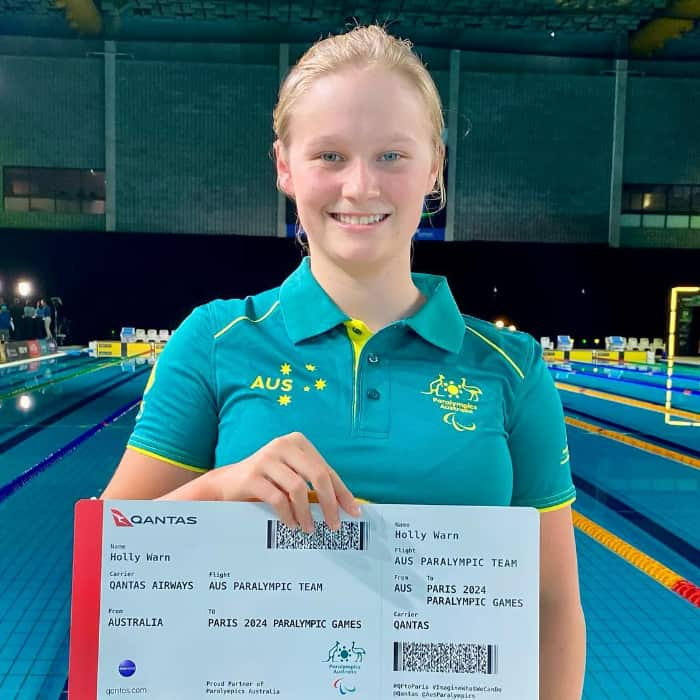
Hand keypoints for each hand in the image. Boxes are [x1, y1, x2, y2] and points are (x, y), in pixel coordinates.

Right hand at [209, 432, 359, 532]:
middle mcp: (283, 445)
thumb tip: (344, 505)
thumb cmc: (266, 481)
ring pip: (298, 488)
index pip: (326, 469)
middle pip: (317, 475)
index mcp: (297, 442)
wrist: (226, 484)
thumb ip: (312, 482)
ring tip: (309, 528)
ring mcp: (266, 459)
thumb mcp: (291, 474)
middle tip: (334, 525)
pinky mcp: (252, 476)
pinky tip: (292, 525)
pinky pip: (278, 499)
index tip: (354, 512)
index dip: (342, 492)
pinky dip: (288, 515)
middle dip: (330, 503)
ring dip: (307, 513)